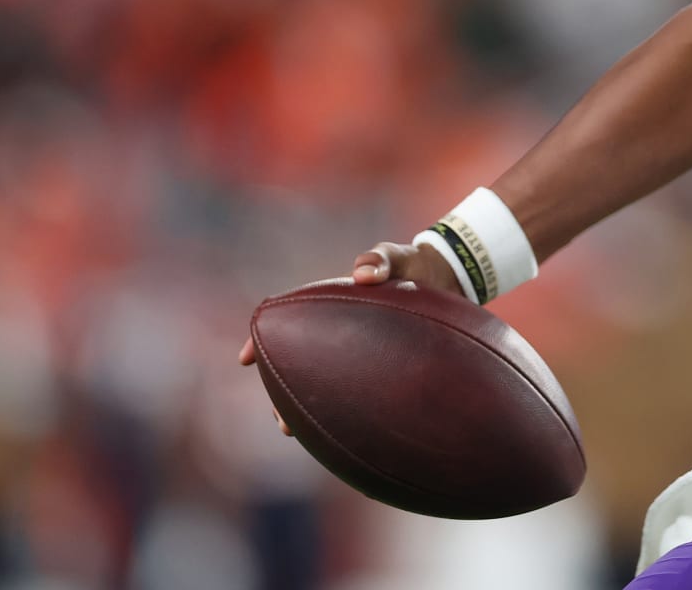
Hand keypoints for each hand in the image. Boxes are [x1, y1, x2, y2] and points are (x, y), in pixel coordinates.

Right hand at [237, 240, 463, 435]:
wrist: (446, 278)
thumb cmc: (412, 265)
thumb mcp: (395, 256)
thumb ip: (379, 259)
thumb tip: (363, 273)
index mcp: (330, 302)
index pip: (286, 321)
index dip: (261, 341)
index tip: (245, 359)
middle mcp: (337, 330)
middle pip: (297, 362)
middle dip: (282, 391)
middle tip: (281, 422)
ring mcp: (356, 349)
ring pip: (323, 381)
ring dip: (309, 406)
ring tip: (299, 434)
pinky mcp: (379, 365)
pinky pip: (354, 388)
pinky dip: (344, 408)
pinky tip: (346, 432)